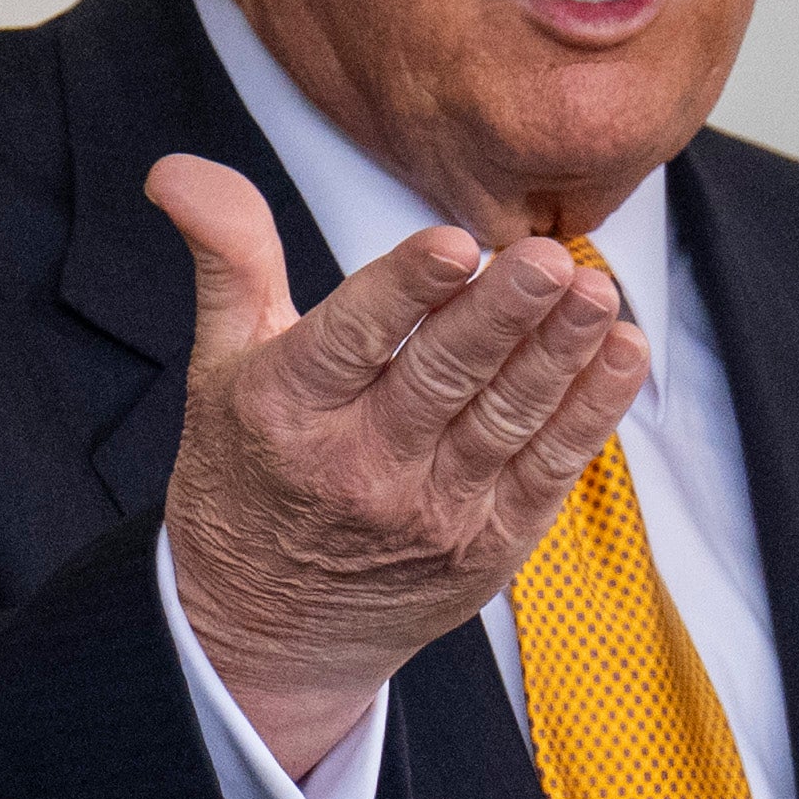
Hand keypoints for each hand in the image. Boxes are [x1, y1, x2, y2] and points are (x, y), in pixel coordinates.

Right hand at [148, 153, 640, 773]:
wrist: (269, 632)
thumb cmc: (248, 476)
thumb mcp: (218, 365)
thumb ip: (227, 257)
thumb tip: (179, 166)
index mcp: (288, 411)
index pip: (353, 339)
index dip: (405, 292)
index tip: (453, 244)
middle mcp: (360, 466)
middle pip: (443, 379)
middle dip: (502, 317)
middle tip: (548, 261)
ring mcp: (431, 512)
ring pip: (506, 421)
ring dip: (559, 356)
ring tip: (596, 293)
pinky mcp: (486, 545)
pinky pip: (547, 471)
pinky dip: (589, 413)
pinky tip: (620, 352)